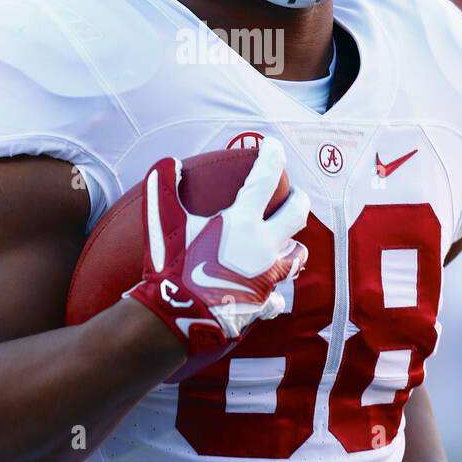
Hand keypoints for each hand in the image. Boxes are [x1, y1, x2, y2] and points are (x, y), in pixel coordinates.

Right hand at [125, 135, 309, 361]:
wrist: (177, 316)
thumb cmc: (171, 266)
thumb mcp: (163, 223)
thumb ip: (164, 190)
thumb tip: (167, 164)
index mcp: (243, 221)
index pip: (267, 177)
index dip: (272, 155)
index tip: (272, 145)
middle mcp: (264, 245)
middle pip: (298, 213)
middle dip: (298, 199)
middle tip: (293, 194)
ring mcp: (268, 276)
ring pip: (296, 255)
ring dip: (291, 244)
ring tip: (283, 241)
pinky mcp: (264, 303)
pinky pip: (277, 295)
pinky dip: (273, 290)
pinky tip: (266, 290)